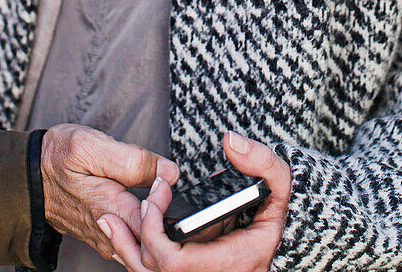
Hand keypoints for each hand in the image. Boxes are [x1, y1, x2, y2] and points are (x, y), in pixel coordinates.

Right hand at [40, 124, 179, 260]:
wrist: (27, 179)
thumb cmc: (55, 159)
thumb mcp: (89, 145)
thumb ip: (131, 159)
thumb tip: (168, 170)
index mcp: (109, 209)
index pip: (152, 228)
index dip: (167, 208)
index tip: (166, 180)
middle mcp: (109, 231)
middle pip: (152, 248)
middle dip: (168, 226)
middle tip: (168, 193)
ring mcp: (107, 237)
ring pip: (143, 251)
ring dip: (159, 230)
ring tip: (161, 200)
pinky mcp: (104, 237)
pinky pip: (132, 246)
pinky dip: (147, 234)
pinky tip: (152, 211)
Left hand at [97, 130, 291, 270]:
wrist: (293, 242)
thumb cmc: (285, 213)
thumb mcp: (284, 183)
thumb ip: (263, 162)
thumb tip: (231, 142)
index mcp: (235, 262)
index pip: (176, 264)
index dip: (155, 231)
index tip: (157, 191)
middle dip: (135, 240)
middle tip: (125, 206)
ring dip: (129, 251)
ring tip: (109, 222)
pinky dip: (141, 255)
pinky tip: (127, 233)